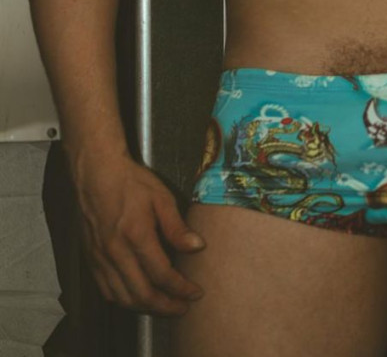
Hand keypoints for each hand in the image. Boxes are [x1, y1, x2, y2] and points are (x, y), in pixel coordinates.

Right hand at [72, 151, 205, 315]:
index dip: (181, 288)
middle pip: (142, 294)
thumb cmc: (131, 182)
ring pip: (122, 298)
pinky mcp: (91, 260)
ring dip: (145, 309)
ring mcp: (100, 259)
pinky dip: (124, 301)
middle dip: (166, 306)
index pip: (162, 274)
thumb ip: (177, 226)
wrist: (96, 174)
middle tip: (183, 308)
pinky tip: (138, 299)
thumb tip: (197, 247)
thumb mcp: (162, 197)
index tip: (195, 292)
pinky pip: (107, 291)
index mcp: (136, 235)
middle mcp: (115, 252)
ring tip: (165, 307)